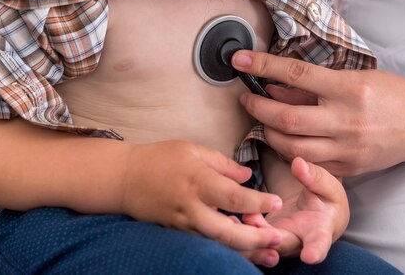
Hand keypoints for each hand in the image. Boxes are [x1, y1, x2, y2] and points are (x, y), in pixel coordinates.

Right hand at [120, 140, 282, 260]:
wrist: (124, 178)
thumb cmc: (159, 158)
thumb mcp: (192, 150)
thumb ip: (222, 164)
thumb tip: (247, 176)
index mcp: (198, 181)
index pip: (234, 197)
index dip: (259, 202)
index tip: (277, 202)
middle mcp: (191, 208)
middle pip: (228, 232)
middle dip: (256, 240)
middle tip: (280, 240)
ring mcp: (183, 225)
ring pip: (218, 245)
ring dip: (246, 252)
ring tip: (270, 255)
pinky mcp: (178, 234)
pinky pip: (206, 244)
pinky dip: (226, 249)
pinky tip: (245, 251)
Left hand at [232, 51, 404, 175]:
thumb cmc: (390, 94)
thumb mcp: (354, 77)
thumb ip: (314, 86)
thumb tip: (273, 86)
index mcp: (349, 89)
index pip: (296, 74)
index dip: (263, 65)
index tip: (240, 60)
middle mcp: (347, 120)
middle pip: (286, 118)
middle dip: (257, 108)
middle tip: (246, 98)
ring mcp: (347, 148)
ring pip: (292, 147)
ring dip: (268, 133)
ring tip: (261, 121)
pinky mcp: (348, 168)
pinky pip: (308, 164)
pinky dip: (289, 152)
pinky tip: (284, 140)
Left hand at [241, 158, 348, 266]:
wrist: (317, 212)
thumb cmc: (326, 201)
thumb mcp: (328, 187)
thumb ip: (315, 177)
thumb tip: (299, 164)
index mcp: (320, 231)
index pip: (319, 242)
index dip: (315, 250)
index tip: (310, 256)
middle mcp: (299, 242)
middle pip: (282, 245)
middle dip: (267, 238)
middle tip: (254, 223)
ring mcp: (280, 241)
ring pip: (262, 244)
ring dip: (249, 234)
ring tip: (241, 217)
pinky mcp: (265, 235)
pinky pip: (251, 237)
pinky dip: (242, 230)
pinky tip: (232, 217)